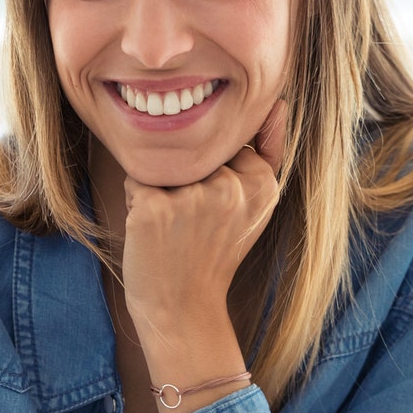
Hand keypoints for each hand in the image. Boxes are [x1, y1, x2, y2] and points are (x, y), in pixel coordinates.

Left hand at [120, 101, 286, 406]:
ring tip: (174, 227)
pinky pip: (136, 178)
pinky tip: (153, 232)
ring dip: (161, 187)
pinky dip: (138, 200)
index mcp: (262, 184)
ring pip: (164, 162)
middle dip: (186, 176)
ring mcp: (193, 198)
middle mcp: (232, 187)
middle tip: (191, 224)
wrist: (183, 309)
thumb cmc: (213, 254)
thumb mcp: (255, 206)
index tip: (216, 213)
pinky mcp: (154, 208)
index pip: (223, 144)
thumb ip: (268, 153)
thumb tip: (275, 103)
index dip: (212, 172)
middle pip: (193, 149)